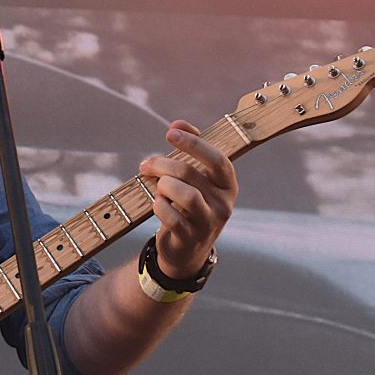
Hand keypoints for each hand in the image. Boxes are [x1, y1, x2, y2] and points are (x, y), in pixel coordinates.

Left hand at [138, 120, 237, 277]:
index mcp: (228, 185)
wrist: (187, 250)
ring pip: (183, 194)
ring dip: (162, 185)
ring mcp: (209, 222)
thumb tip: (177, 124)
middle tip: (146, 164)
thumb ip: (191, 150)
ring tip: (156, 187)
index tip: (171, 132)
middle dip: (162, 164)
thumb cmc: (190, 206)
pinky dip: (158, 206)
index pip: (217, 159)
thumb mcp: (197, 180)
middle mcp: (223, 204)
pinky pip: (171, 216)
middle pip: (189, 173)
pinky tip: (157, 204)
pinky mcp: (191, 237)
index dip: (194, 143)